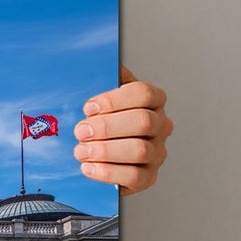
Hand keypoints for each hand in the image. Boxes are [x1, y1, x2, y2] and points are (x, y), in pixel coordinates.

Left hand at [74, 65, 171, 194]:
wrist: (101, 151)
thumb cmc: (102, 118)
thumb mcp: (101, 95)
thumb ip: (103, 78)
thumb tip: (105, 64)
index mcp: (152, 100)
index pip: (144, 93)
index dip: (115, 100)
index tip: (89, 107)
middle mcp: (160, 125)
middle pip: (143, 122)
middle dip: (107, 127)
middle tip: (81, 131)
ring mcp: (157, 152)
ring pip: (139, 150)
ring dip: (104, 150)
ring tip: (81, 151)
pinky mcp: (149, 176)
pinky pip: (134, 176)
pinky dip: (108, 172)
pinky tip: (88, 167)